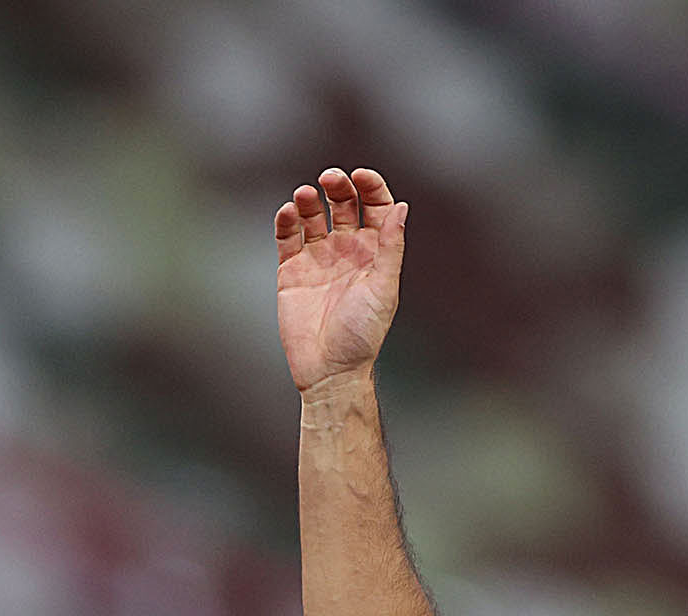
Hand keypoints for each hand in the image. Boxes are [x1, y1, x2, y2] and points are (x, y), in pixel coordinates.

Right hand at [275, 167, 406, 394]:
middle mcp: (347, 251)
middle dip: (338, 186)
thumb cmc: (362, 334)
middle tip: (329, 179)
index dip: (370, 187)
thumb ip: (391, 247)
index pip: (375, 208)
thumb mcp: (384, 288)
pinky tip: (287, 213)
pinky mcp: (292, 270)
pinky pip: (287, 237)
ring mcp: (318, 259)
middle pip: (343, 205)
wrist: (329, 368)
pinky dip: (285, 220)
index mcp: (375, 253)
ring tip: (303, 196)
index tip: (360, 176)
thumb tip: (401, 206)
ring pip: (313, 216)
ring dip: (309, 200)